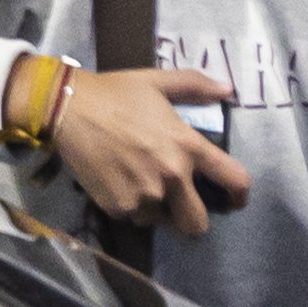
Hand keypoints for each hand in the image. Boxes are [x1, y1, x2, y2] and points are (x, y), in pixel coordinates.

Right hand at [49, 68, 252, 235]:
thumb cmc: (115, 93)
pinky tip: (117, 183)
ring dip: (155, 209)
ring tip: (139, 186)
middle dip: (192, 218)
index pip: (234, 179)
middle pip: (197, 223)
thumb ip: (195, 86)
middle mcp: (172, 176)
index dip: (240, 195)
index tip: (234, 201)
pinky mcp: (118, 207)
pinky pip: (133, 216)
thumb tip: (228, 89)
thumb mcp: (157, 82)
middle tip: (179, 206)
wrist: (67, 108)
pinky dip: (129, 205)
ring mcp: (144, 195)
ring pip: (160, 220)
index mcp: (188, 146)